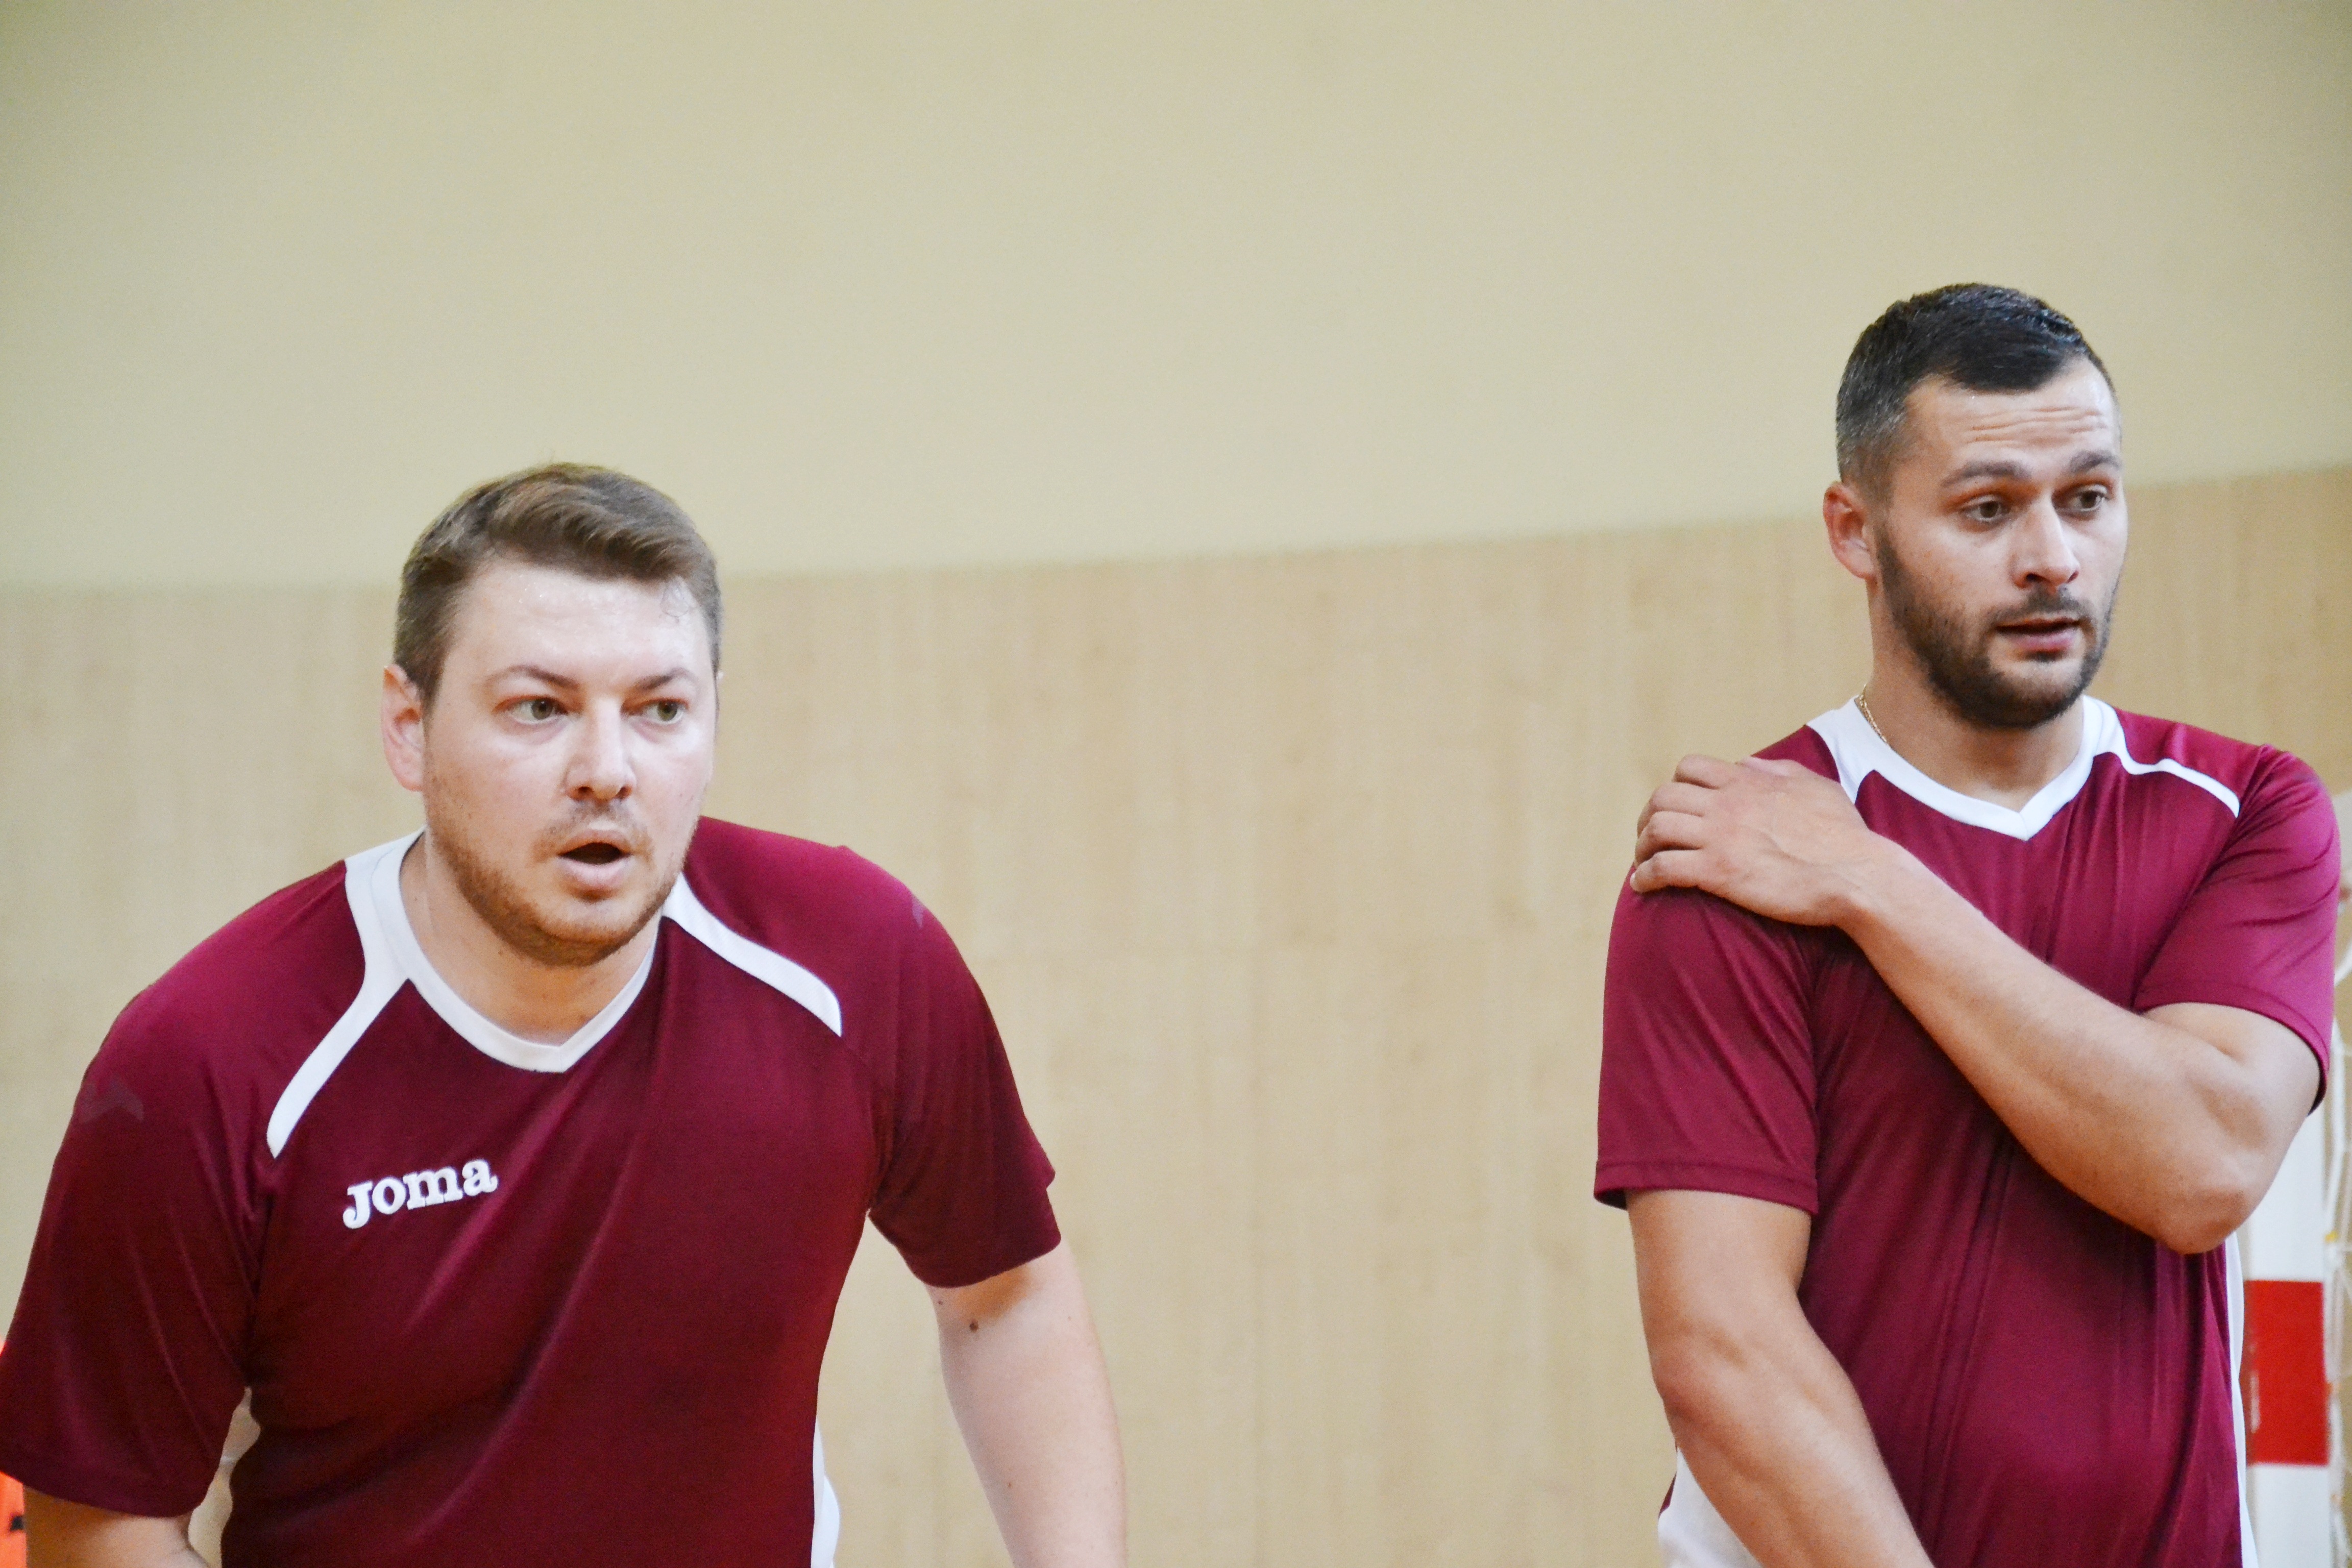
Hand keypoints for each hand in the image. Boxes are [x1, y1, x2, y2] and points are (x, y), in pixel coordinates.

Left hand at [1630, 755, 1893, 927]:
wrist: (1857, 875)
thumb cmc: (1844, 836)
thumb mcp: (1815, 786)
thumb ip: (1777, 770)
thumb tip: (1746, 762)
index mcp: (1748, 782)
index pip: (1690, 768)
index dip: (1675, 787)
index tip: (1675, 809)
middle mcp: (1727, 804)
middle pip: (1663, 797)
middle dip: (1649, 817)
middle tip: (1650, 839)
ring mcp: (1720, 837)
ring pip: (1657, 829)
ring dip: (1642, 847)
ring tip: (1642, 864)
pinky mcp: (1717, 872)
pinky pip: (1663, 867)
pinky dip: (1645, 876)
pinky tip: (1642, 887)